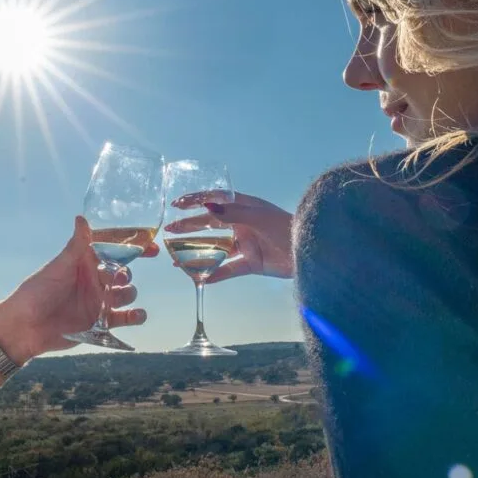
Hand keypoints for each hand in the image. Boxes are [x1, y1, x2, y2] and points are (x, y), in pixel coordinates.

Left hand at [0, 216, 156, 362]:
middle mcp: (94, 280)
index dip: (132, 246)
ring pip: (127, 294)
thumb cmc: (37, 291)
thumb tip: (82, 218)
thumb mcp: (59, 266)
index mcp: (84, 263)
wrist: (25, 327)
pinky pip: (125, 318)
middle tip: (119, 278)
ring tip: (119, 296)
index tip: (151, 247)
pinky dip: (135, 316)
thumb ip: (76, 246)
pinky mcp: (100, 323)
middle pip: (123, 272)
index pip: (113, 250)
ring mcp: (98, 302)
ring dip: (130, 293)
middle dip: (126, 273)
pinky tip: (136, 315)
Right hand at [165, 192, 293, 283]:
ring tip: (176, 257)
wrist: (308, 251)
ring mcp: (246, 243)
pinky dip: (214, 274)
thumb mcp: (256, 216)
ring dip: (197, 252)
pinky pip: (228, 269)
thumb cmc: (284, 227)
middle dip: (189, 227)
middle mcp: (242, 223)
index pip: (215, 199)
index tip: (176, 204)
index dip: (195, 200)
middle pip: (210, 224)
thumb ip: (231, 213)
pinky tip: (199, 278)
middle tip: (170, 230)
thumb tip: (207, 206)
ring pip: (216, 248)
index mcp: (244, 206)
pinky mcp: (251, 263)